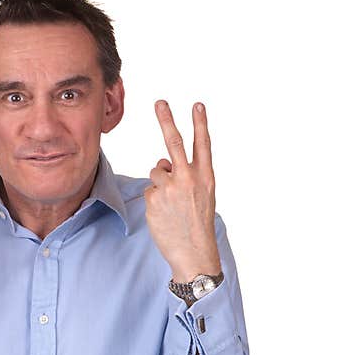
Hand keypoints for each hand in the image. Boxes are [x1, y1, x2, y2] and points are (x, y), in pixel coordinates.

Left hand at [144, 100, 220, 282]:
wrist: (194, 252)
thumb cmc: (197, 223)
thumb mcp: (201, 195)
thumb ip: (186, 175)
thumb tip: (162, 162)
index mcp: (206, 177)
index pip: (203, 144)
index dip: (200, 123)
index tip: (196, 104)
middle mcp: (189, 179)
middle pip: (174, 143)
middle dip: (166, 120)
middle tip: (159, 102)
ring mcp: (170, 188)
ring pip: (155, 171)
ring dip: (159, 183)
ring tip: (171, 204)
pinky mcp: (154, 198)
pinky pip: (149, 190)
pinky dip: (154, 199)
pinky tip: (164, 213)